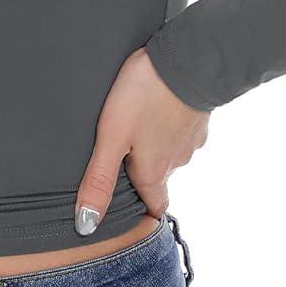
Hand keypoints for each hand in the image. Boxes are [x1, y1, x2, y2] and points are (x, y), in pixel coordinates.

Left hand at [74, 48, 209, 233]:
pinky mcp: (199, 118)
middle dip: (142, 172)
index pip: (155, 207)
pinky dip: (169, 124)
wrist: (187, 61)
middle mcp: (176, 162)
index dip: (142, 210)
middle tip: (121, 154)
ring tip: (135, 125)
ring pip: (171, 152)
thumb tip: (86, 225)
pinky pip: (181, 130)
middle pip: (159, 178)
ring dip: (155, 145)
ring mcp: (191, 140)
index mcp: (154, 173)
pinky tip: (156, 108)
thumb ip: (99, 180)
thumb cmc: (144, 98)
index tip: (130, 208)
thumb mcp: (111, 138)